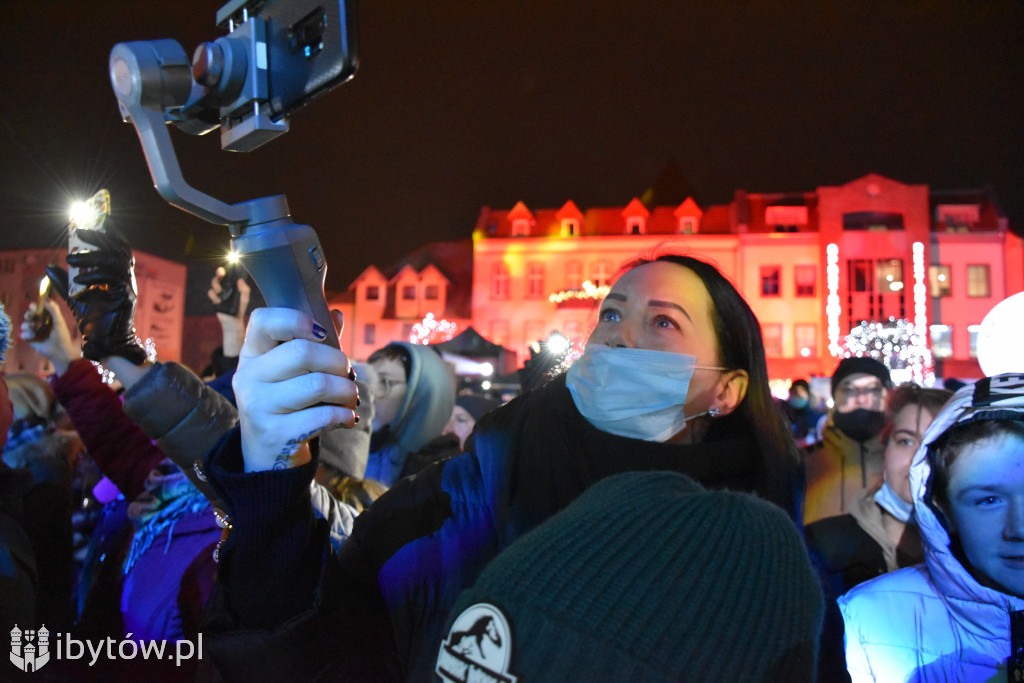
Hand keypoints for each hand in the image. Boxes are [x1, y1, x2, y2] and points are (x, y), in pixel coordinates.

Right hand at [20, 299, 79, 374]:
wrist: (60, 351)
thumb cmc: (62, 336)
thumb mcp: (59, 321)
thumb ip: (54, 309)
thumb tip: (46, 298)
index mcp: (47, 319)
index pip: (38, 310)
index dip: (34, 307)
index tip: (33, 307)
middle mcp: (40, 324)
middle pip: (29, 315)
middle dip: (28, 314)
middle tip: (31, 316)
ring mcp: (34, 332)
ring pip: (24, 324)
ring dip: (27, 325)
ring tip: (34, 328)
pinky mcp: (30, 339)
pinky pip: (23, 334)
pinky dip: (26, 334)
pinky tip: (32, 336)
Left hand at [47, 226, 145, 364]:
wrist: (104, 341)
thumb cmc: (94, 319)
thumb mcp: (75, 297)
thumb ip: (64, 282)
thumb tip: (50, 267)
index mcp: (119, 274)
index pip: (119, 247)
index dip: (111, 232)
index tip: (99, 218)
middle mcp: (127, 278)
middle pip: (118, 249)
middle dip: (100, 237)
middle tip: (79, 231)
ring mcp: (128, 286)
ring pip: (115, 261)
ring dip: (92, 256)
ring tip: (71, 259)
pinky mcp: (126, 296)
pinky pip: (111, 279)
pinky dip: (94, 276)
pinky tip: (77, 279)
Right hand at [207, 264, 249, 316]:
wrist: (233, 320)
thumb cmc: (240, 307)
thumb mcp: (245, 298)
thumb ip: (245, 289)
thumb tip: (240, 280)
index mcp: (231, 285)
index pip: (226, 275)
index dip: (222, 271)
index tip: (222, 269)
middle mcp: (224, 287)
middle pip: (217, 278)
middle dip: (218, 276)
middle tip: (221, 275)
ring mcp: (218, 293)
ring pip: (213, 285)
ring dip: (216, 286)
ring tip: (220, 292)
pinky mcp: (214, 299)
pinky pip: (210, 293)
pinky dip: (214, 296)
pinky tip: (219, 301)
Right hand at [233, 307, 358, 472]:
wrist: (269, 457)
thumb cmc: (288, 404)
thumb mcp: (292, 372)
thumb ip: (314, 343)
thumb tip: (336, 315)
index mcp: (252, 354)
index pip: (263, 320)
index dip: (297, 320)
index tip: (321, 334)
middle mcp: (249, 377)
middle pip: (303, 352)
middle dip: (338, 362)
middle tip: (348, 375)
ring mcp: (258, 406)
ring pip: (318, 384)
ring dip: (347, 391)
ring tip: (351, 397)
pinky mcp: (275, 433)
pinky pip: (323, 415)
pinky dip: (344, 415)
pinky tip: (347, 418)